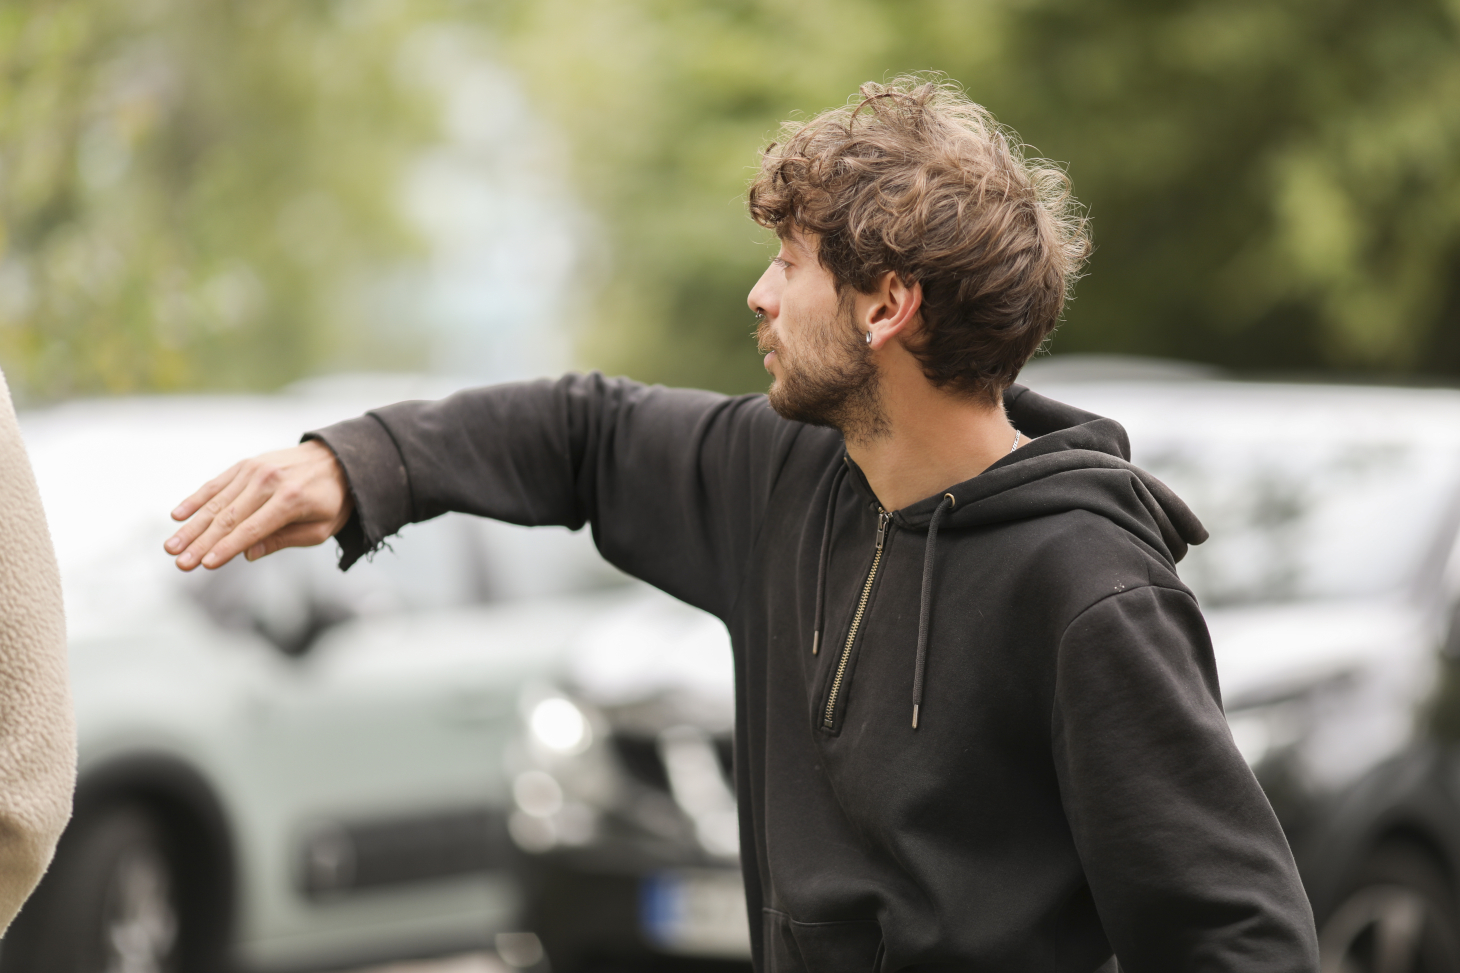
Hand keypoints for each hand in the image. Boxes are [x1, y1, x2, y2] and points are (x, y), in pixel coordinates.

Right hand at [165, 440, 354, 570]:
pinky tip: (177, 515)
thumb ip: (285, 540)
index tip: (205, 565)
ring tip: (171, 547)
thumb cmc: (331, 501)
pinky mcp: (246, 464)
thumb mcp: (321, 528)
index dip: (227, 549)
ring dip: (191, 526)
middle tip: (179, 563)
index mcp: (291, 499)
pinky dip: (196, 499)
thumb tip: (248, 554)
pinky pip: (217, 484)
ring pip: (217, 502)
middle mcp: (269, 481)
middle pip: (228, 518)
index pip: (252, 530)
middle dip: (201, 543)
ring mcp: (255, 470)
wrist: (338, 459)